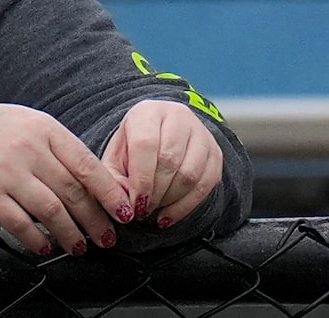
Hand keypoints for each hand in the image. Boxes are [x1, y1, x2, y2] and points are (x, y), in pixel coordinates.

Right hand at [0, 102, 131, 257]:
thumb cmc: (4, 133)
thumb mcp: (37, 127)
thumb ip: (64, 152)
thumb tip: (100, 185)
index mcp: (47, 131)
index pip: (86, 164)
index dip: (109, 192)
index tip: (124, 211)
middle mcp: (29, 151)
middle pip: (71, 191)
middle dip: (94, 219)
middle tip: (107, 237)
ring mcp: (7, 174)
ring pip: (49, 211)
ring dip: (70, 234)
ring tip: (80, 246)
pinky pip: (19, 223)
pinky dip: (36, 239)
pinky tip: (46, 246)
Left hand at [103, 98, 226, 229]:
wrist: (158, 137)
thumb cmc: (131, 151)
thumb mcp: (114, 162)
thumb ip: (114, 183)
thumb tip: (126, 208)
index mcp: (147, 112)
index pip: (146, 144)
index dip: (140, 179)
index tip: (135, 204)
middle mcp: (178, 115)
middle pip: (170, 160)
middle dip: (155, 193)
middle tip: (143, 210)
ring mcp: (201, 132)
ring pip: (190, 174)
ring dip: (170, 200)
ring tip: (154, 208)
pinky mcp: (215, 151)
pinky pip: (206, 184)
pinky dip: (186, 206)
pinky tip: (168, 215)